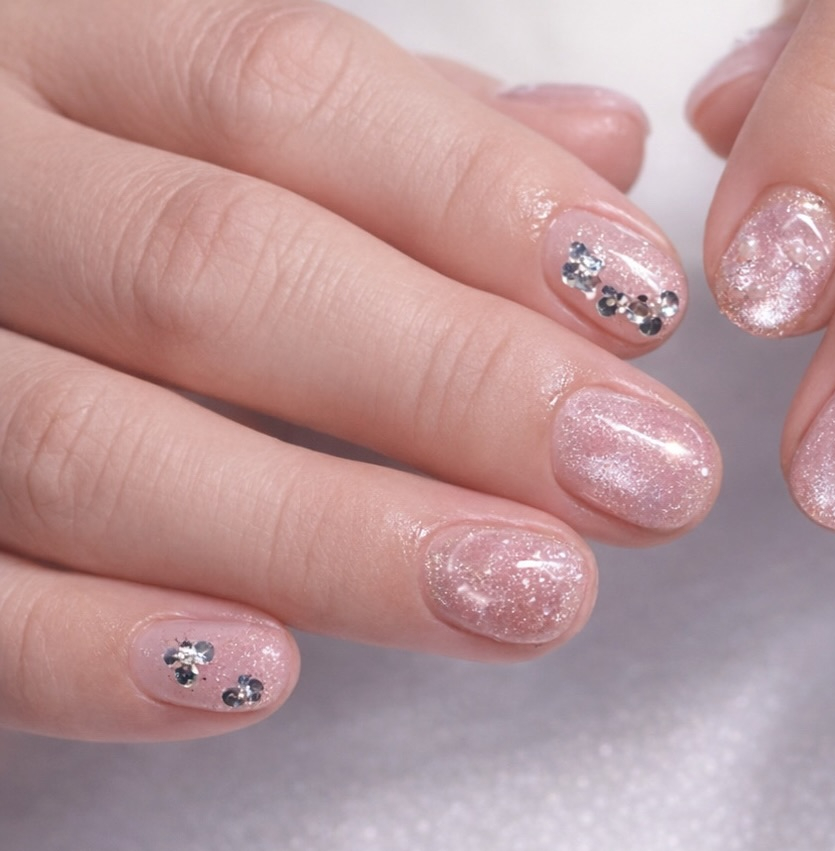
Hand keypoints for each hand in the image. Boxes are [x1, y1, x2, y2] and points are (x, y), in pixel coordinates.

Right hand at [0, 0, 719, 739]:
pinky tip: (262, 676)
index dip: (479, 198)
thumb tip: (596, 148)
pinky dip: (96, 648)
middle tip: (647, 477)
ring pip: (86, 443)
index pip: (286, 88)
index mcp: (53, 44)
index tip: (641, 305)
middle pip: (215, 266)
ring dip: (332, 532)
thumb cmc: (52, 189)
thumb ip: (386, 135)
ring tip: (532, 593)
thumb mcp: (180, 104)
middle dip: (453, 382)